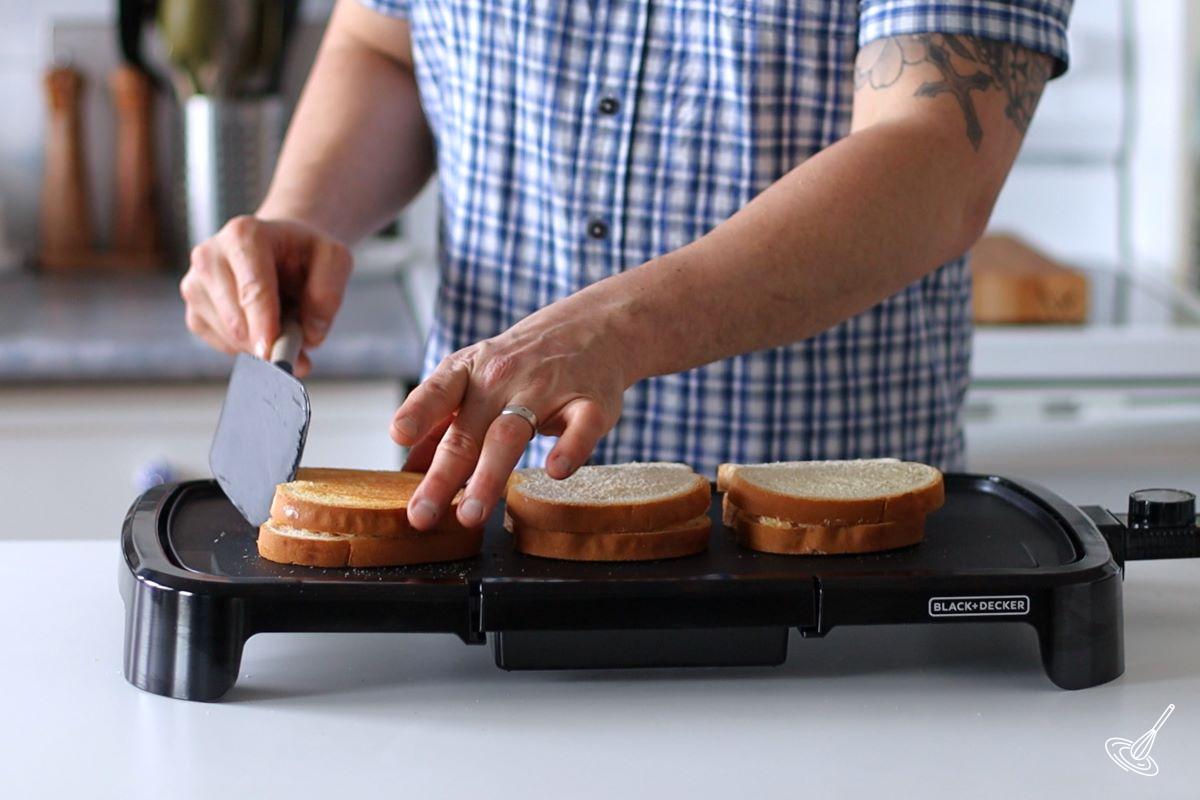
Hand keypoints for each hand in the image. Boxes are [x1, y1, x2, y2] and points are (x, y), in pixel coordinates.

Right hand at [180, 216, 352, 375]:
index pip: (253, 288)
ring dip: (261, 342)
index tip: (270, 351)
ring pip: (229, 337)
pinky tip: (260, 325)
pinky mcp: (193, 313)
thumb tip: (310, 334)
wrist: (278, 252)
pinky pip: (222, 346)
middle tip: (297, 343)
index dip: (263, 323)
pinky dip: (248, 347)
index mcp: (244, 235)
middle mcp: (209, 256)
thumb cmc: (304, 255)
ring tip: (280, 319)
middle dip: (269, 340)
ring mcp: (194, 285)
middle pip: (235, 319)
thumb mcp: (333, 260)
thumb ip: (328, 294)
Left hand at [391, 301, 633, 529]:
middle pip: (469, 432)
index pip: (439, 391)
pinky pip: (580, 427)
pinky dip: (570, 448)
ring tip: (471, 514)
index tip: (399, 434)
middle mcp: (504, 377)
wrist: (591, 326)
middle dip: (444, 476)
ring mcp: (548, 389)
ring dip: (489, 475)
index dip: (417, 412)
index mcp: (470, 371)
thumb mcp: (474, 379)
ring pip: (512, 434)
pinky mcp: (590, 404)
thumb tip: (405, 472)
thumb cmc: (521, 363)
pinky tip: (556, 471)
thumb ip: (441, 425)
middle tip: (424, 515)